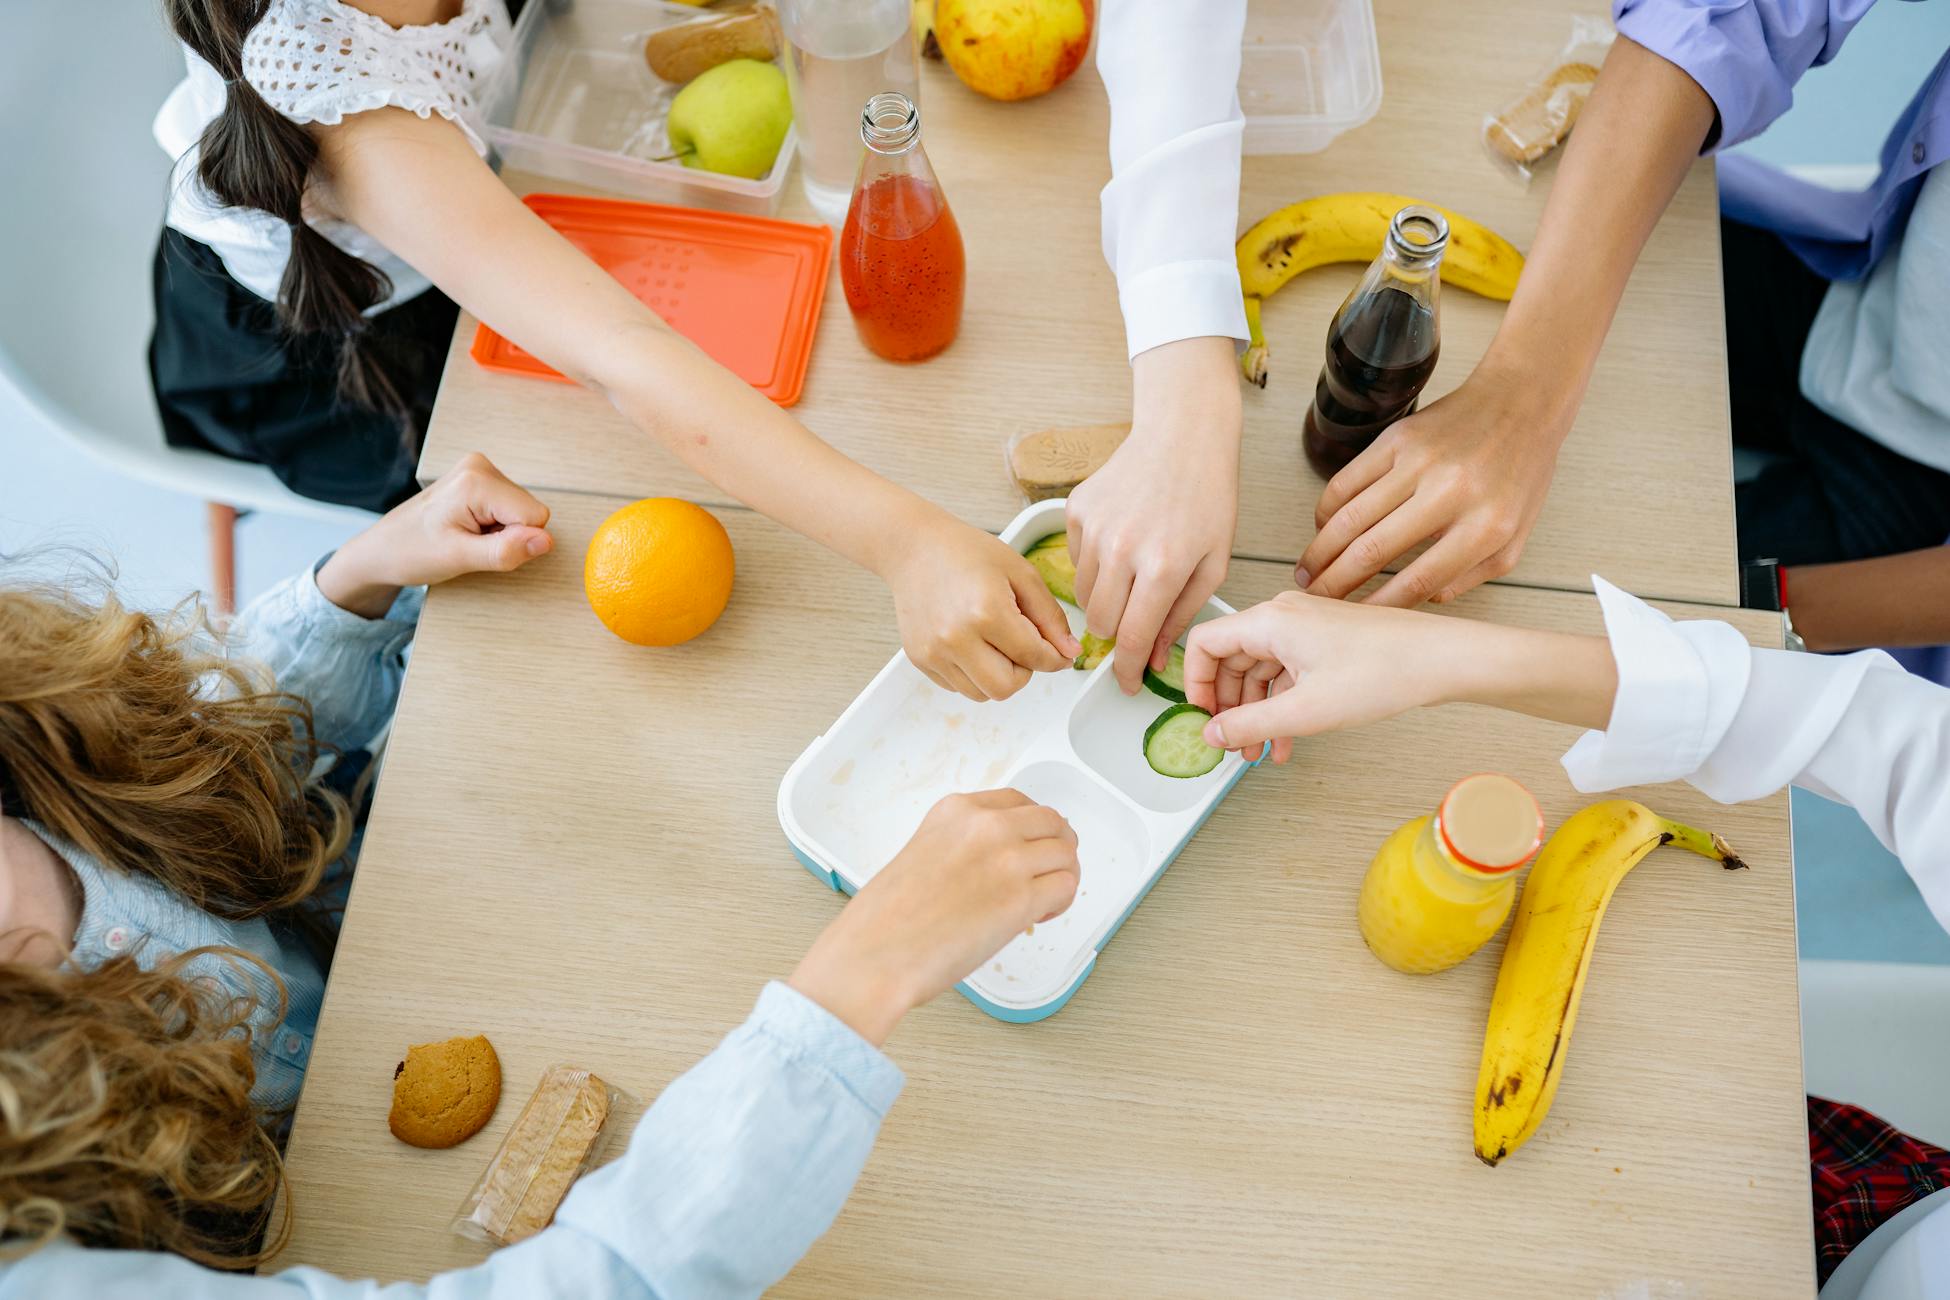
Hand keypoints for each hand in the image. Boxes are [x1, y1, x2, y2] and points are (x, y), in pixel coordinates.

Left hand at [316, 452, 552, 617]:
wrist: (382, 549)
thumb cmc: (410, 552)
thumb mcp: (459, 559)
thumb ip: (505, 550)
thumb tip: (546, 541)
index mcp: (477, 480)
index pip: (535, 516)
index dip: (515, 541)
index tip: (481, 546)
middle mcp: (481, 466)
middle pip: (529, 511)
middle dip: (508, 535)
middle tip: (470, 542)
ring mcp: (480, 470)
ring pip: (522, 511)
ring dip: (500, 532)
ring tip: (465, 536)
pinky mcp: (479, 479)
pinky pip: (509, 508)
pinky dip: (493, 525)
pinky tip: (467, 529)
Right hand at [788, 790, 1081, 1045]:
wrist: (874, 955)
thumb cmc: (886, 921)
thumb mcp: (922, 854)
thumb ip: (963, 847)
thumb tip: (996, 866)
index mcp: (956, 811)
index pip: (1018, 801)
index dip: (1033, 826)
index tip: (1032, 844)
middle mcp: (986, 826)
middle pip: (1051, 821)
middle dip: (1057, 847)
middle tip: (1049, 872)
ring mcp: (1007, 859)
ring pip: (1066, 853)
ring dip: (1062, 877)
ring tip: (1042, 902)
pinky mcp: (1021, 898)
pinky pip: (1067, 887)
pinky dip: (1061, 903)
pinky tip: (1038, 917)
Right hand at [885, 519, 1079, 701]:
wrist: (914, 548)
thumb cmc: (966, 553)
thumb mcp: (1020, 573)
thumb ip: (1050, 616)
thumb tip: (1070, 652)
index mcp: (986, 612)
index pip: (1034, 658)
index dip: (1054, 658)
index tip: (1058, 654)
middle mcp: (956, 638)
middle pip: (1006, 688)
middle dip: (1023, 672)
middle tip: (1020, 645)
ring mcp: (934, 652)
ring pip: (981, 694)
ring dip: (996, 676)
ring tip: (993, 641)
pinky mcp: (920, 659)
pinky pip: (958, 686)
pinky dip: (972, 673)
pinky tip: (970, 641)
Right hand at [1067, 336, 1239, 693]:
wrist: (1182, 435)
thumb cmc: (1208, 497)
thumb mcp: (1213, 563)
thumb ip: (1181, 614)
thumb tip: (1152, 657)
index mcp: (1163, 566)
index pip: (1131, 638)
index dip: (1126, 670)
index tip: (1124, 684)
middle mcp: (1122, 549)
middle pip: (1100, 622)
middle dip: (1116, 634)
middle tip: (1134, 623)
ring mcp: (1094, 528)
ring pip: (1083, 595)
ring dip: (1105, 599)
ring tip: (1133, 575)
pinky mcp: (1076, 510)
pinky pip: (1075, 560)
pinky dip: (1094, 565)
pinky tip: (1121, 542)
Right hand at [1184, 592, 1474, 762]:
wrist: (1440, 660)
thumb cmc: (1384, 670)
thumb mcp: (1305, 710)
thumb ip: (1249, 724)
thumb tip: (1213, 734)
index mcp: (1269, 621)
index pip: (1204, 643)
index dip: (1194, 683)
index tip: (1201, 717)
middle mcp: (1283, 617)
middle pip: (1231, 660)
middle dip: (1228, 707)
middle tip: (1231, 743)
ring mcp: (1306, 628)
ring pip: (1260, 671)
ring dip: (1256, 713)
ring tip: (1259, 751)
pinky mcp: (1325, 642)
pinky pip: (1287, 674)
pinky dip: (1281, 706)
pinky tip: (1287, 741)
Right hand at [1295, 368, 1565, 607]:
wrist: (1521, 403)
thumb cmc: (1519, 473)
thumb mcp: (1515, 538)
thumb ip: (1473, 576)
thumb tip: (1423, 600)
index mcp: (1485, 527)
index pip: (1418, 581)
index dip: (1378, 606)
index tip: (1354, 620)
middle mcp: (1450, 493)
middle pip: (1373, 551)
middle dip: (1334, 584)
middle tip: (1315, 600)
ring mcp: (1420, 462)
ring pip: (1351, 517)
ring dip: (1321, 551)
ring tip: (1307, 572)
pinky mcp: (1397, 437)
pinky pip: (1347, 480)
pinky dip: (1326, 509)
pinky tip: (1322, 528)